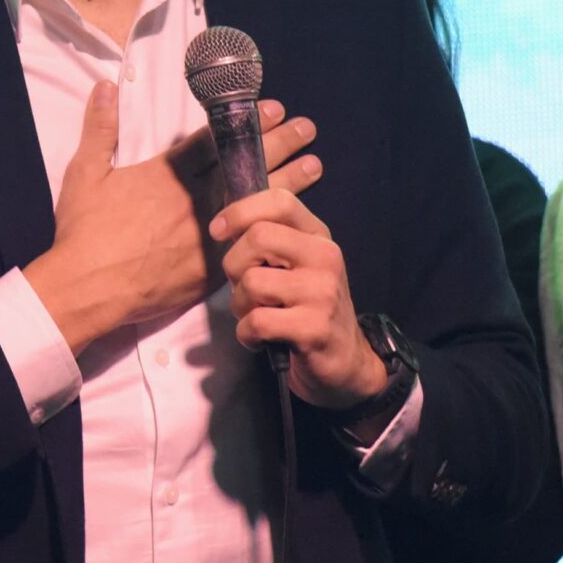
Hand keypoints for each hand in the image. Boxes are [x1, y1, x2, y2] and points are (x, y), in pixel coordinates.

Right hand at [25, 84, 317, 352]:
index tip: (273, 107)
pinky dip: (273, 229)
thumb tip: (104, 85)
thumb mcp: (84, 172)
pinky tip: (296, 221)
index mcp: (166, 174)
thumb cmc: (83, 232)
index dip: (246, 122)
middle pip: (243, 166)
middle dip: (278, 144)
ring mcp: (205, 233)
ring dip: (287, 182)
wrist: (88, 288)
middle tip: (306, 128)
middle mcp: (193, 199)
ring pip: (254, 201)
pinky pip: (249, 243)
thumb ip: (99, 127)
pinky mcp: (210, 266)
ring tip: (315, 166)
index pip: (214, 140)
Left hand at [211, 188, 387, 409]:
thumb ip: (270, 241)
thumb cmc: (306, 309)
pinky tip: (259, 339)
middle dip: (234, 265)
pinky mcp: (314, 328)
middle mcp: (325, 257)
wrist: (344, 361)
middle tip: (244, 288)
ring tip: (255, 316)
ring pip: (252, 281)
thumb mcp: (296, 265)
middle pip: (258, 237)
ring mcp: (323, 292)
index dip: (239, 211)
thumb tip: (223, 223)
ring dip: (240, 305)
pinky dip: (246, 334)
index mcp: (318, 236)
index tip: (218, 231)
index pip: (279, 202)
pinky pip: (257, 321)